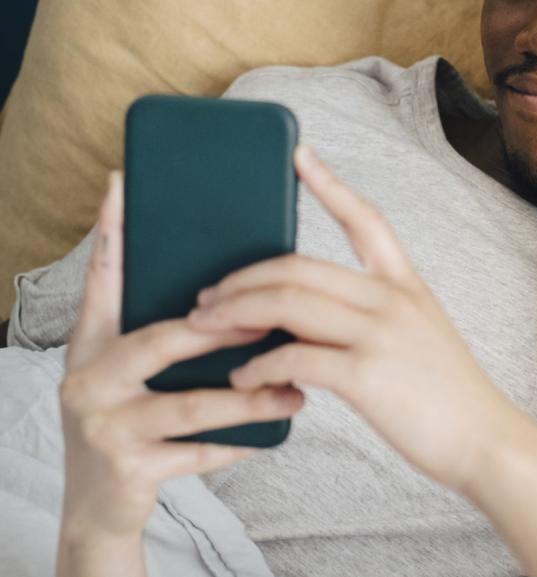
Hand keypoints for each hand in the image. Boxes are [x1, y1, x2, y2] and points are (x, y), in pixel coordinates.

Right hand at [58, 172, 303, 567]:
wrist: (99, 502)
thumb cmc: (130, 419)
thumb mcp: (130, 370)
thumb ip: (160, 328)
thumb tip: (220, 279)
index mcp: (93, 346)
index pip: (103, 281)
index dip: (113, 235)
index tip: (126, 186)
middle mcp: (88, 380)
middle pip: (160, 341)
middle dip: (223, 330)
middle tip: (274, 321)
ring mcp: (105, 426)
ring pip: (190, 404)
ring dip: (251, 398)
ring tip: (296, 392)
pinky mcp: (128, 470)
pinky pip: (199, 452)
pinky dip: (240, 442)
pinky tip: (273, 433)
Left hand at [189, 146, 518, 491]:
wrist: (485, 441)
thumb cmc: (449, 395)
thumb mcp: (421, 335)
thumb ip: (374, 316)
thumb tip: (311, 317)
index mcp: (405, 285)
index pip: (365, 219)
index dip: (329, 184)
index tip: (299, 155)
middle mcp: (392, 299)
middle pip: (298, 267)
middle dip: (241, 279)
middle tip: (208, 297)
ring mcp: (380, 333)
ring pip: (287, 303)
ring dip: (235, 313)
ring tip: (208, 328)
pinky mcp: (366, 375)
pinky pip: (294, 357)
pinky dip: (257, 366)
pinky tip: (243, 377)